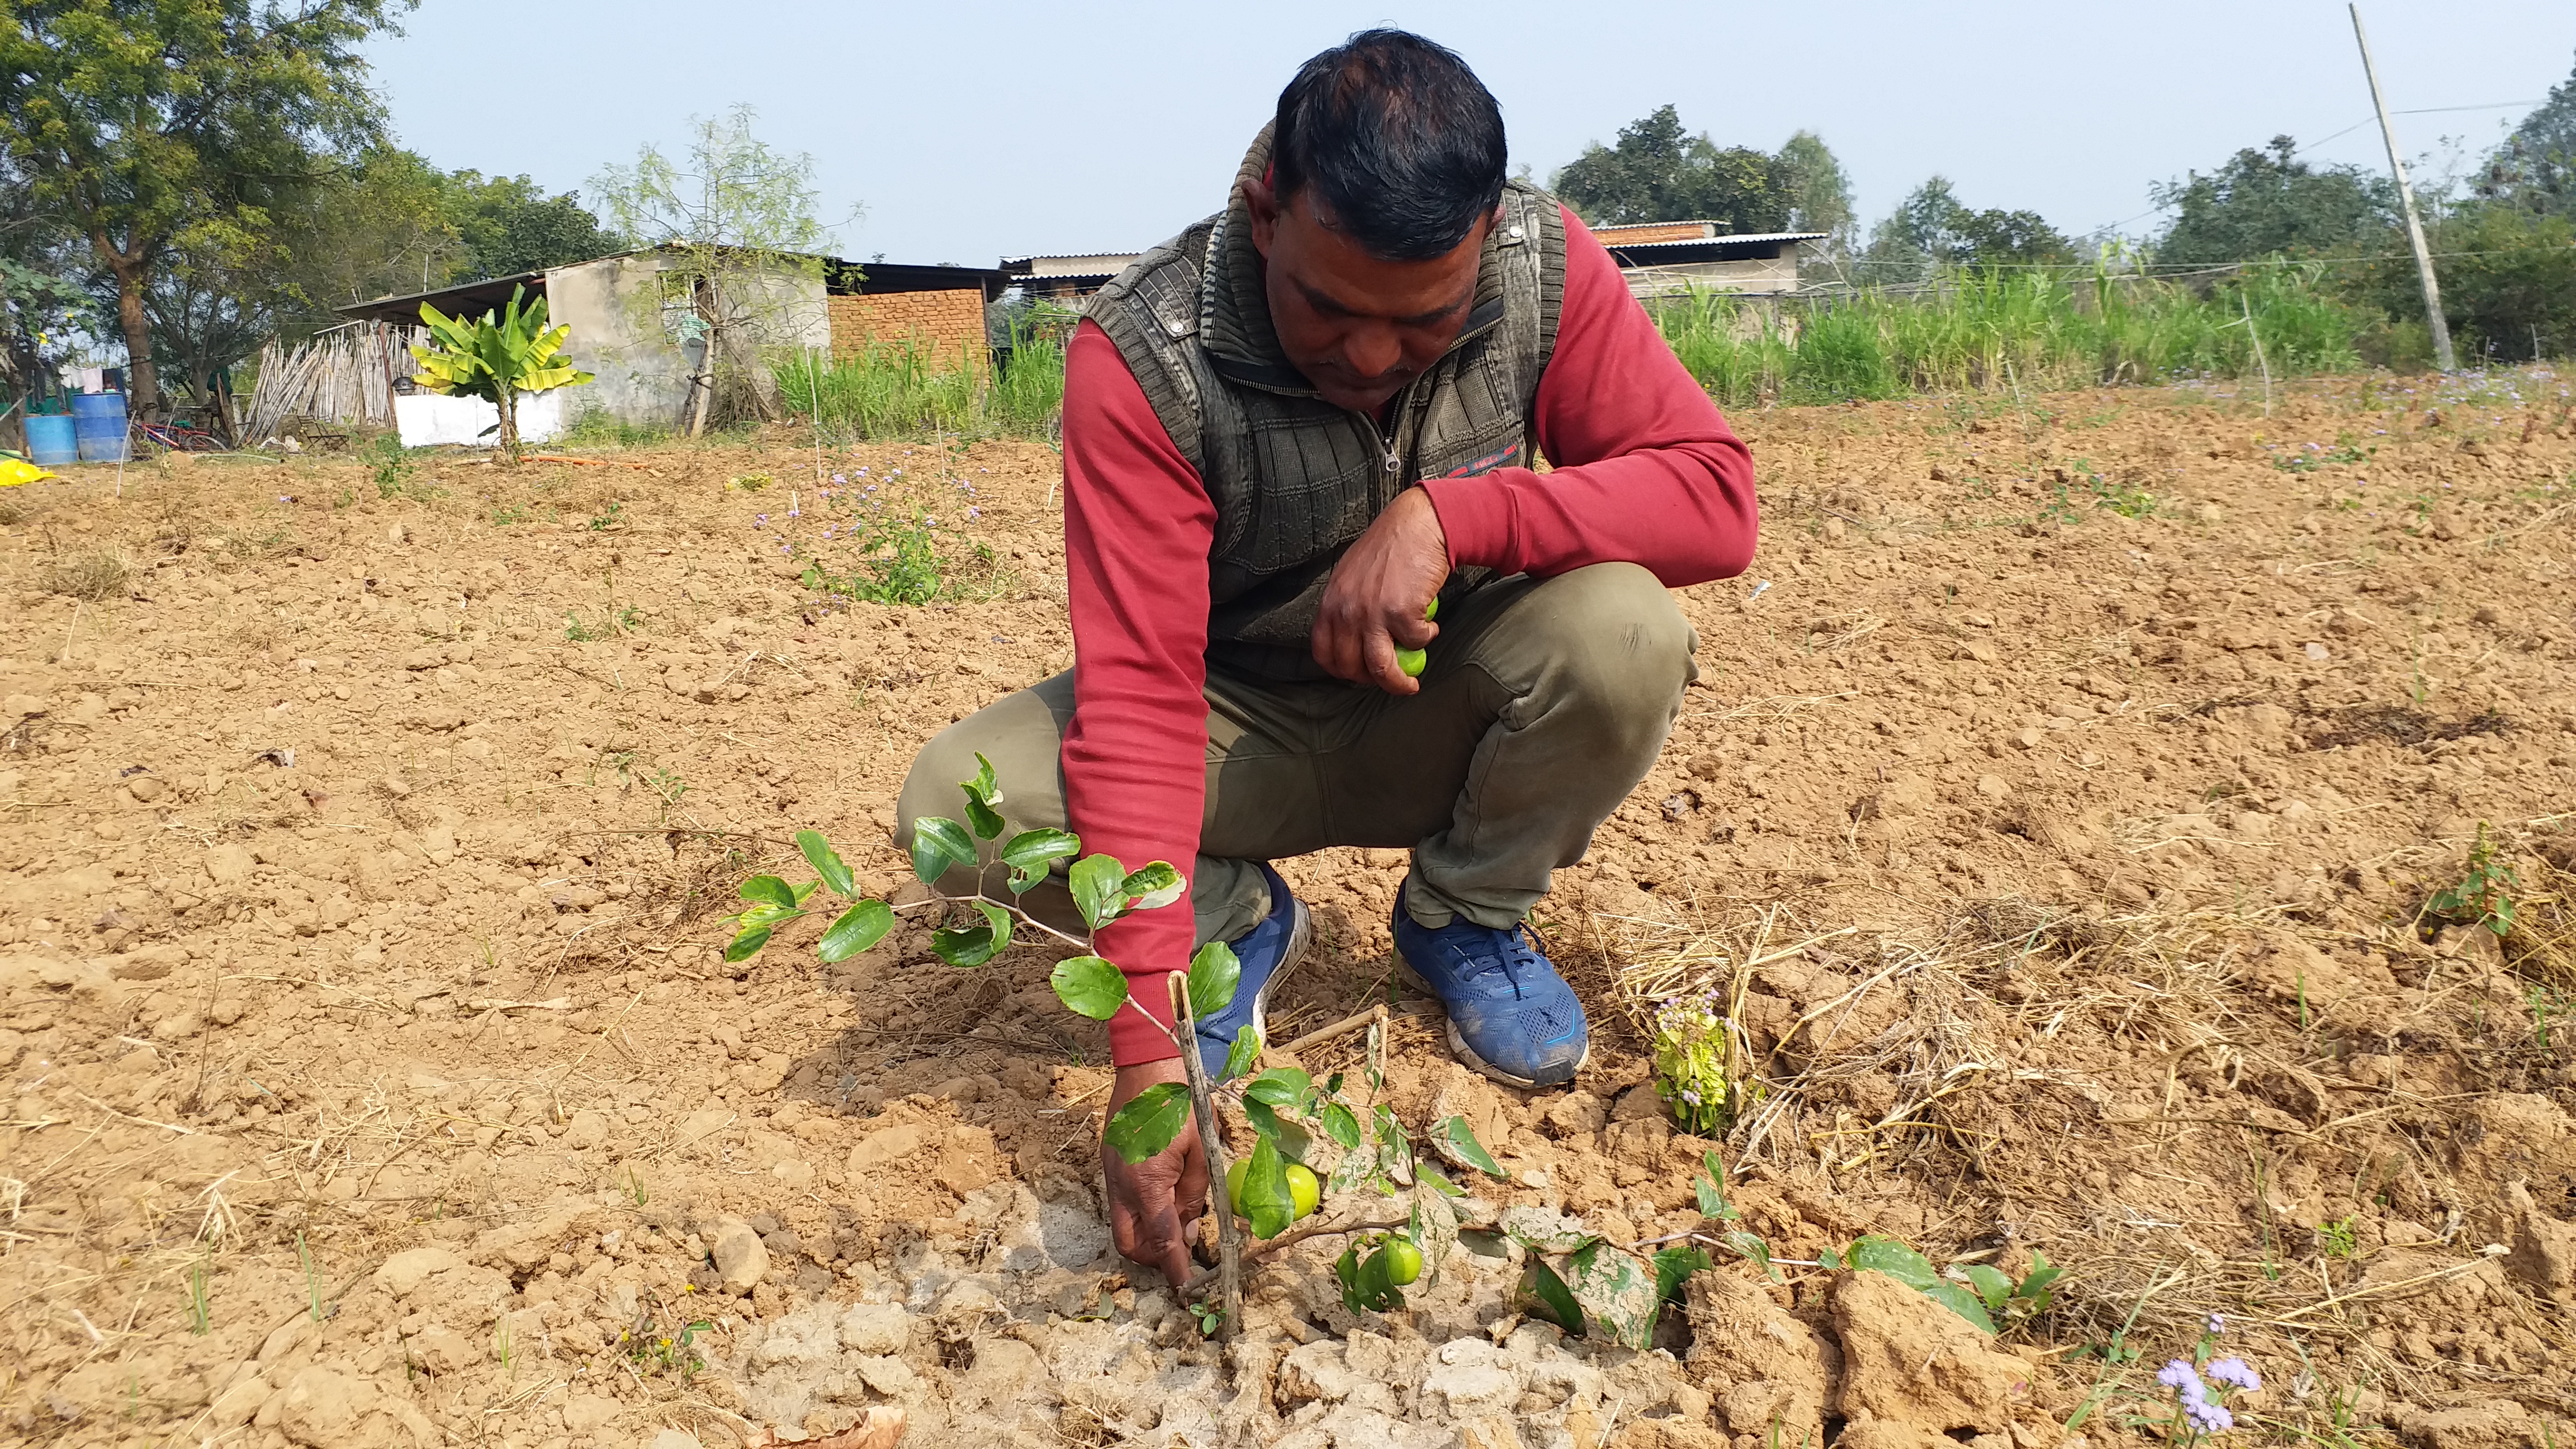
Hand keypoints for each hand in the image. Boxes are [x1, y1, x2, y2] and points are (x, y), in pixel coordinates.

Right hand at [1101, 1058, 1205, 1286]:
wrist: (1148, 1064)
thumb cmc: (1182, 1103)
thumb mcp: (1200, 1152)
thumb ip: (1194, 1197)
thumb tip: (1188, 1233)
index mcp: (1148, 1185)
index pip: (1162, 1242)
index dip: (1175, 1271)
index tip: (1187, 1291)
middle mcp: (1122, 1185)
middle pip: (1129, 1244)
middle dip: (1153, 1257)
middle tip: (1180, 1250)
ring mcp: (1110, 1174)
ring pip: (1122, 1224)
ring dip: (1146, 1233)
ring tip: (1175, 1217)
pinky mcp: (1108, 1163)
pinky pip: (1120, 1201)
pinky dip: (1139, 1210)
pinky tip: (1161, 1194)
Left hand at [1312, 487, 1447, 693]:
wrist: (1419, 524)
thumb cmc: (1391, 546)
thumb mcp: (1353, 576)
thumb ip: (1348, 606)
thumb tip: (1354, 638)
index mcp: (1331, 601)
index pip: (1323, 652)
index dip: (1341, 669)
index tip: (1359, 672)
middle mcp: (1346, 610)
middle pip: (1349, 667)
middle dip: (1371, 680)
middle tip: (1388, 677)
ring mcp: (1373, 614)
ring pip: (1380, 669)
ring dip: (1398, 683)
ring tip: (1410, 682)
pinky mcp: (1402, 613)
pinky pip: (1415, 643)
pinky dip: (1426, 639)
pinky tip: (1430, 627)